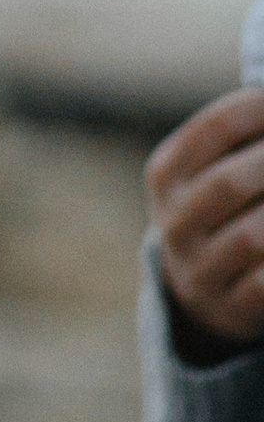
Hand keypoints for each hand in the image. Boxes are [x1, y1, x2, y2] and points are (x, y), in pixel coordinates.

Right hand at [148, 89, 263, 361]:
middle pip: (229, 183)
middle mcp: (173, 222)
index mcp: (166, 174)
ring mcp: (198, 271)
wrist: (203, 290)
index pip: (214, 127)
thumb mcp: (215, 169)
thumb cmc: (226, 209)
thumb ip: (247, 138)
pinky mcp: (229, 310)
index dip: (259, 110)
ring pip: (251, 239)